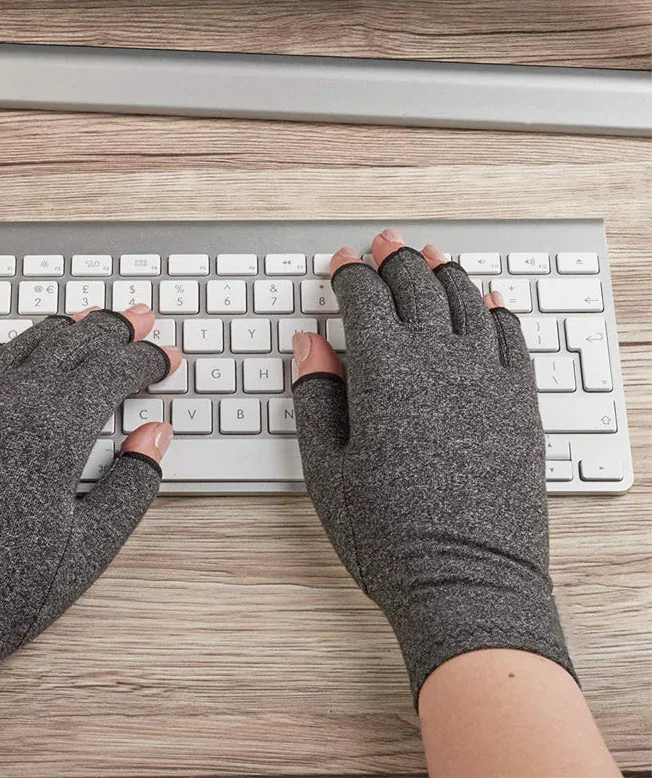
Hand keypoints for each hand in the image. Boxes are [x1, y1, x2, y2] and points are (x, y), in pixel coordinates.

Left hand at [0, 307, 181, 753]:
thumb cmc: (2, 594)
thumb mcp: (89, 550)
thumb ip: (131, 486)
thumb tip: (156, 435)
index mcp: (53, 433)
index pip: (111, 372)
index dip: (146, 360)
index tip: (170, 357)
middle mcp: (11, 406)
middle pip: (72, 345)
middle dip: (112, 328)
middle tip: (140, 316)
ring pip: (27, 344)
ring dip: (66, 328)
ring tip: (91, 318)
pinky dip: (17, 346)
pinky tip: (26, 349)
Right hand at [291, 229, 573, 705]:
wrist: (467, 585)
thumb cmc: (389, 536)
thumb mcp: (327, 469)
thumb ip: (316, 397)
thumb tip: (309, 344)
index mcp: (384, 374)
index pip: (363, 299)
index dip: (348, 274)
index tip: (340, 263)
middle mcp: (438, 363)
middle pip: (416, 287)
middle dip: (395, 260)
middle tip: (384, 244)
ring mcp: (485, 380)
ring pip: (465, 302)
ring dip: (445, 273)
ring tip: (433, 256)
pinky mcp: (519, 404)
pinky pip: (511, 338)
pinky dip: (497, 311)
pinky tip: (489, 301)